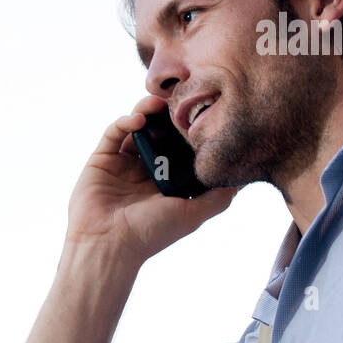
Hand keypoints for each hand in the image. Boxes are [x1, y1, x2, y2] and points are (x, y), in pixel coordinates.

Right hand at [64, 95, 238, 262]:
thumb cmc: (150, 233)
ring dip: (147, 111)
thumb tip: (240, 175)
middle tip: (179, 98)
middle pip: (160, 132)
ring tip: (158, 102)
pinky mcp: (102, 159)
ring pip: (137, 127)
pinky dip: (126, 121)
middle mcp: (145, 170)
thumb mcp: (194, 214)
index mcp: (167, 182)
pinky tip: (139, 119)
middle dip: (168, 115)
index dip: (189, 130)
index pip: (180, 147)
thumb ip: (219, 196)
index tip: (202, 112)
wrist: (108, 245)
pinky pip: (114, 132)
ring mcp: (122, 163)